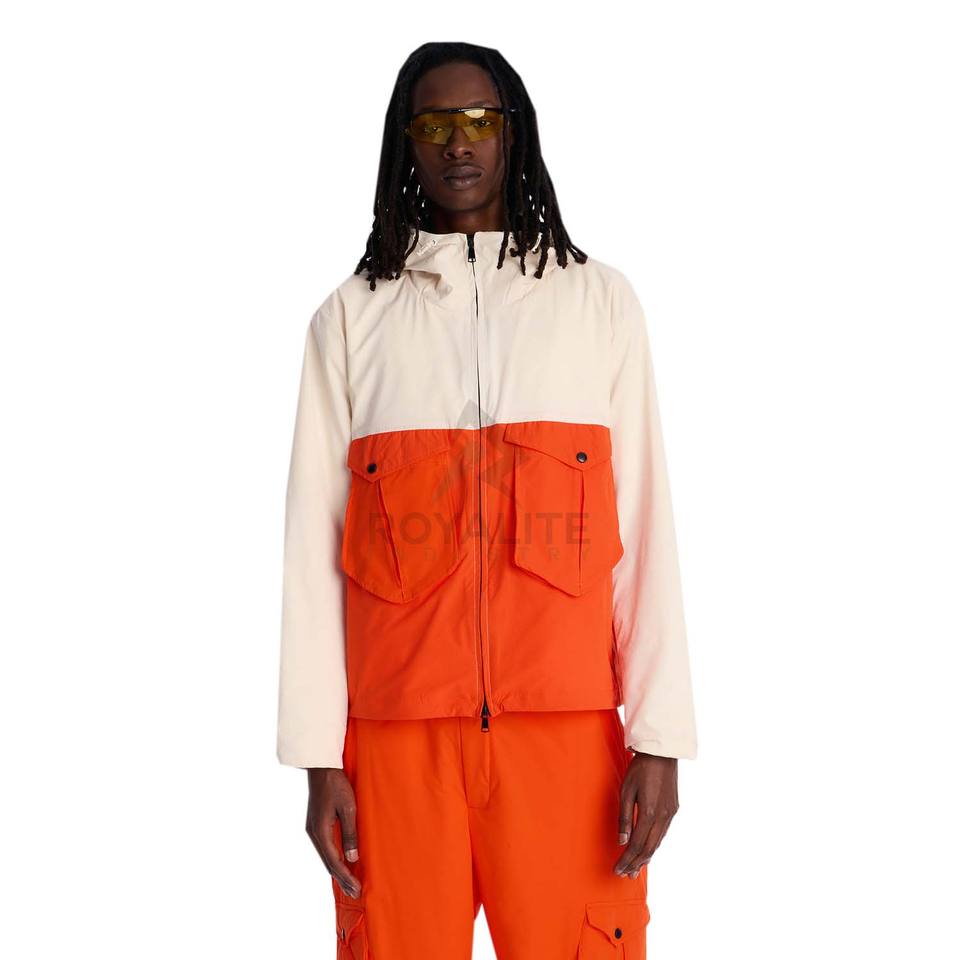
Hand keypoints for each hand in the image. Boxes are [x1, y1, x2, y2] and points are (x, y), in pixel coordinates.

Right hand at [305, 767, 361, 897]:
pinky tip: (341, 863)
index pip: (334, 862)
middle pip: (328, 863)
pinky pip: (325, 848)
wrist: (321, 768)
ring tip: (350, 884)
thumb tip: (353, 858)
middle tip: (355, 893)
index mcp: (320, 831)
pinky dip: (333, 859)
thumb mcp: (348, 808)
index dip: (345, 877)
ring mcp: (313, 830)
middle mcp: (314, 834)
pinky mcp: (315, 825)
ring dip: (338, 870)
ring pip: (326, 856)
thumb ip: (350, 833)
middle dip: (342, 879)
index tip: (356, 889)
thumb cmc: (336, 785)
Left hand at [614, 752, 678, 877]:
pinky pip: (663, 833)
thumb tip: (622, 841)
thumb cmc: (640, 769)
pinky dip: (654, 845)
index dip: (626, 859)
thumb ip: (624, 817)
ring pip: (658, 843)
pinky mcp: (673, 809)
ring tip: (635, 869)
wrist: (661, 753)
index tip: (617, 870)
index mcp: (649, 813)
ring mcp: (670, 814)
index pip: (637, 845)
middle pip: (649, 849)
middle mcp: (662, 817)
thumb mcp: (625, 791)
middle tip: (624, 875)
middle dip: (635, 863)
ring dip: (645, 857)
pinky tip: (647, 850)